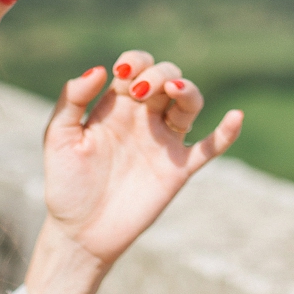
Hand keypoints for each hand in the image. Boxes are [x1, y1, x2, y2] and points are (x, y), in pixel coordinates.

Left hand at [23, 51, 241, 293]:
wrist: (80, 232)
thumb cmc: (65, 183)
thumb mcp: (57, 137)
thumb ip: (71, 100)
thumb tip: (99, 69)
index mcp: (116, 104)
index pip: (136, 66)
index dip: (135, 61)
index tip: (121, 75)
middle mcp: (144, 117)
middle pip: (168, 77)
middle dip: (160, 74)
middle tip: (139, 93)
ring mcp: (164, 141)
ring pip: (190, 103)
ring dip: (188, 90)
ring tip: (173, 90)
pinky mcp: (178, 168)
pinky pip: (210, 147)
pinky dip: (226, 132)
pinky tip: (235, 117)